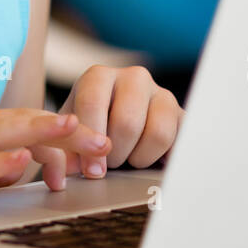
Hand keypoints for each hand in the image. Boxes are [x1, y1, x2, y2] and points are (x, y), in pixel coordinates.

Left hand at [34, 66, 183, 188]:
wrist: (113, 136)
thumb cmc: (86, 135)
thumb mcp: (68, 137)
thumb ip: (65, 147)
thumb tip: (75, 166)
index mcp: (98, 77)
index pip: (92, 103)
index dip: (90, 142)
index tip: (91, 170)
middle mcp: (133, 77)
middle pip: (127, 122)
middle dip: (116, 153)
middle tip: (110, 163)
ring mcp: (161, 93)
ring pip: (157, 133)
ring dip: (139, 158)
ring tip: (128, 158)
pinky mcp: (182, 115)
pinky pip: (179, 142)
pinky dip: (163, 159)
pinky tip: (149, 159)